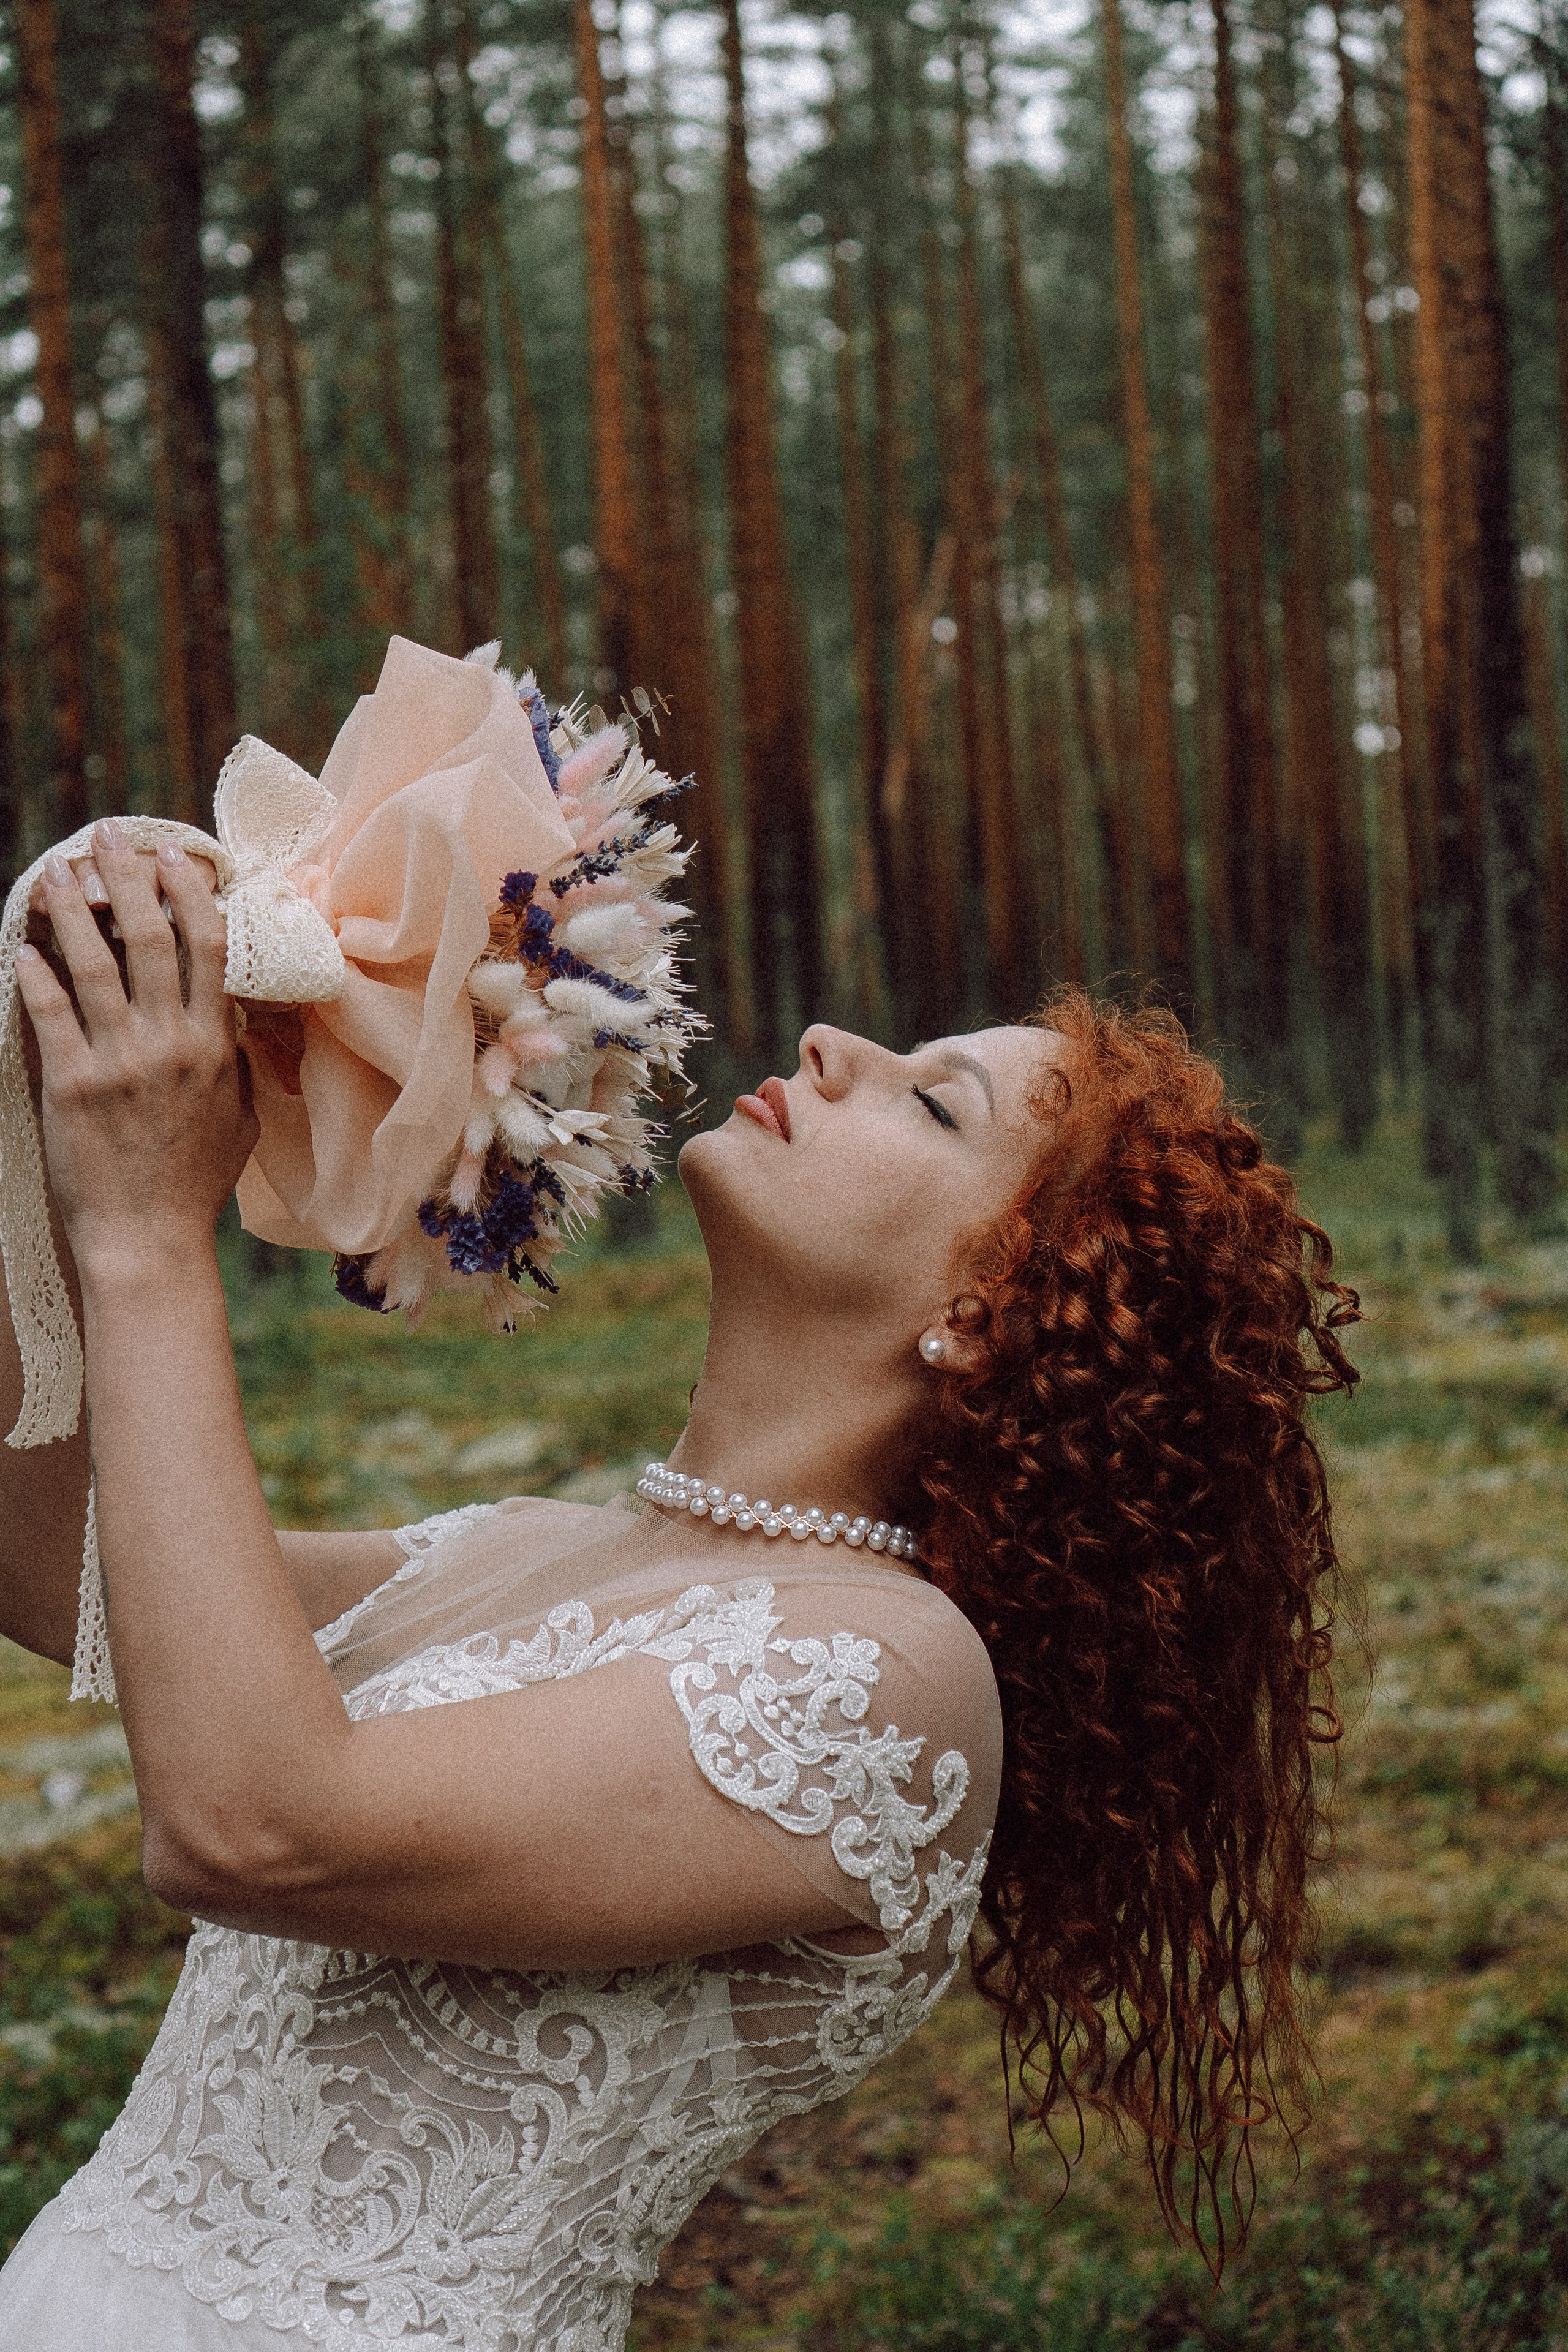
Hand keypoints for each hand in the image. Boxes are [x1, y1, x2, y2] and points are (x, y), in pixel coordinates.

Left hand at [15, 819, 256, 1276]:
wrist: (149, 1239)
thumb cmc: (194, 1184)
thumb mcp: (239, 1119)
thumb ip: (234, 1062)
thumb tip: (231, 1018)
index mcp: (214, 1047)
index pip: (208, 948)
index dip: (189, 894)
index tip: (174, 857)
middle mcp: (172, 1044)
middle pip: (152, 939)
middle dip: (129, 879)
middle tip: (109, 837)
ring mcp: (122, 1063)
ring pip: (96, 966)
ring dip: (73, 912)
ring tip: (56, 874)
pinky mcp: (73, 1086)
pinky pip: (51, 1015)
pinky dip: (37, 976)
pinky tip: (23, 948)